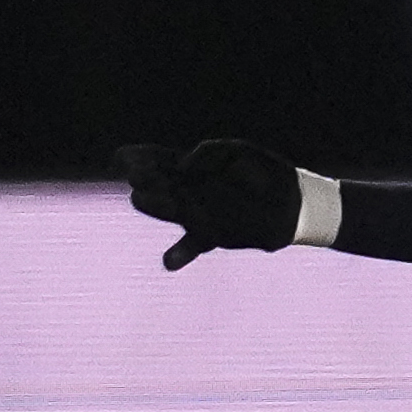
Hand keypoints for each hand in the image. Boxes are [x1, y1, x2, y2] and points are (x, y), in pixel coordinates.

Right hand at [118, 138, 301, 270]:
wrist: (292, 201)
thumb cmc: (263, 171)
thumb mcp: (236, 150)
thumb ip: (208, 151)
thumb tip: (183, 165)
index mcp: (191, 168)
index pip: (155, 161)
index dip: (136, 159)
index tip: (118, 158)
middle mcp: (189, 190)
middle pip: (157, 184)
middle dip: (144, 179)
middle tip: (136, 176)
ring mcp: (199, 213)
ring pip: (169, 210)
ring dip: (155, 205)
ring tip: (140, 199)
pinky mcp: (213, 235)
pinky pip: (192, 244)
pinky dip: (180, 254)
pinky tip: (168, 261)